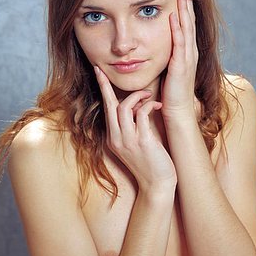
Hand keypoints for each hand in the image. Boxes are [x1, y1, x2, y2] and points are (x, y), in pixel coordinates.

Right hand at [94, 66, 176, 191]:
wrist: (157, 185)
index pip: (106, 110)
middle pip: (109, 105)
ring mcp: (128, 140)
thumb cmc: (150, 163)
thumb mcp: (136, 144)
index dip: (103, 91)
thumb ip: (133, 126)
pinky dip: (149, 105)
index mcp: (114, 138)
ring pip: (124, 108)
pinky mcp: (142, 142)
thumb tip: (136, 107)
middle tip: (103, 70)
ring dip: (137, 96)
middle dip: (105, 85)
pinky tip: (157, 105)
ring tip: (149, 95)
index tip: (98, 74)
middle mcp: (117, 138)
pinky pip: (141, 115)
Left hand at [161, 0, 200, 119]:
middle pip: (189, 24)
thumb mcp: (170, 71)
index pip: (187, 28)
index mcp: (187, 54)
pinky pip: (179, 44)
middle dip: (187, 5)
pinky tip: (173, 17)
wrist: (178, 112)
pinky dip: (177, 30)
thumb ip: (168, 58)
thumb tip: (157, 49)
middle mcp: (190, 54)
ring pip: (187, 30)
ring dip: (184, 12)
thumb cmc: (172, 94)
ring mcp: (187, 59)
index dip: (185, 11)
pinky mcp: (181, 66)